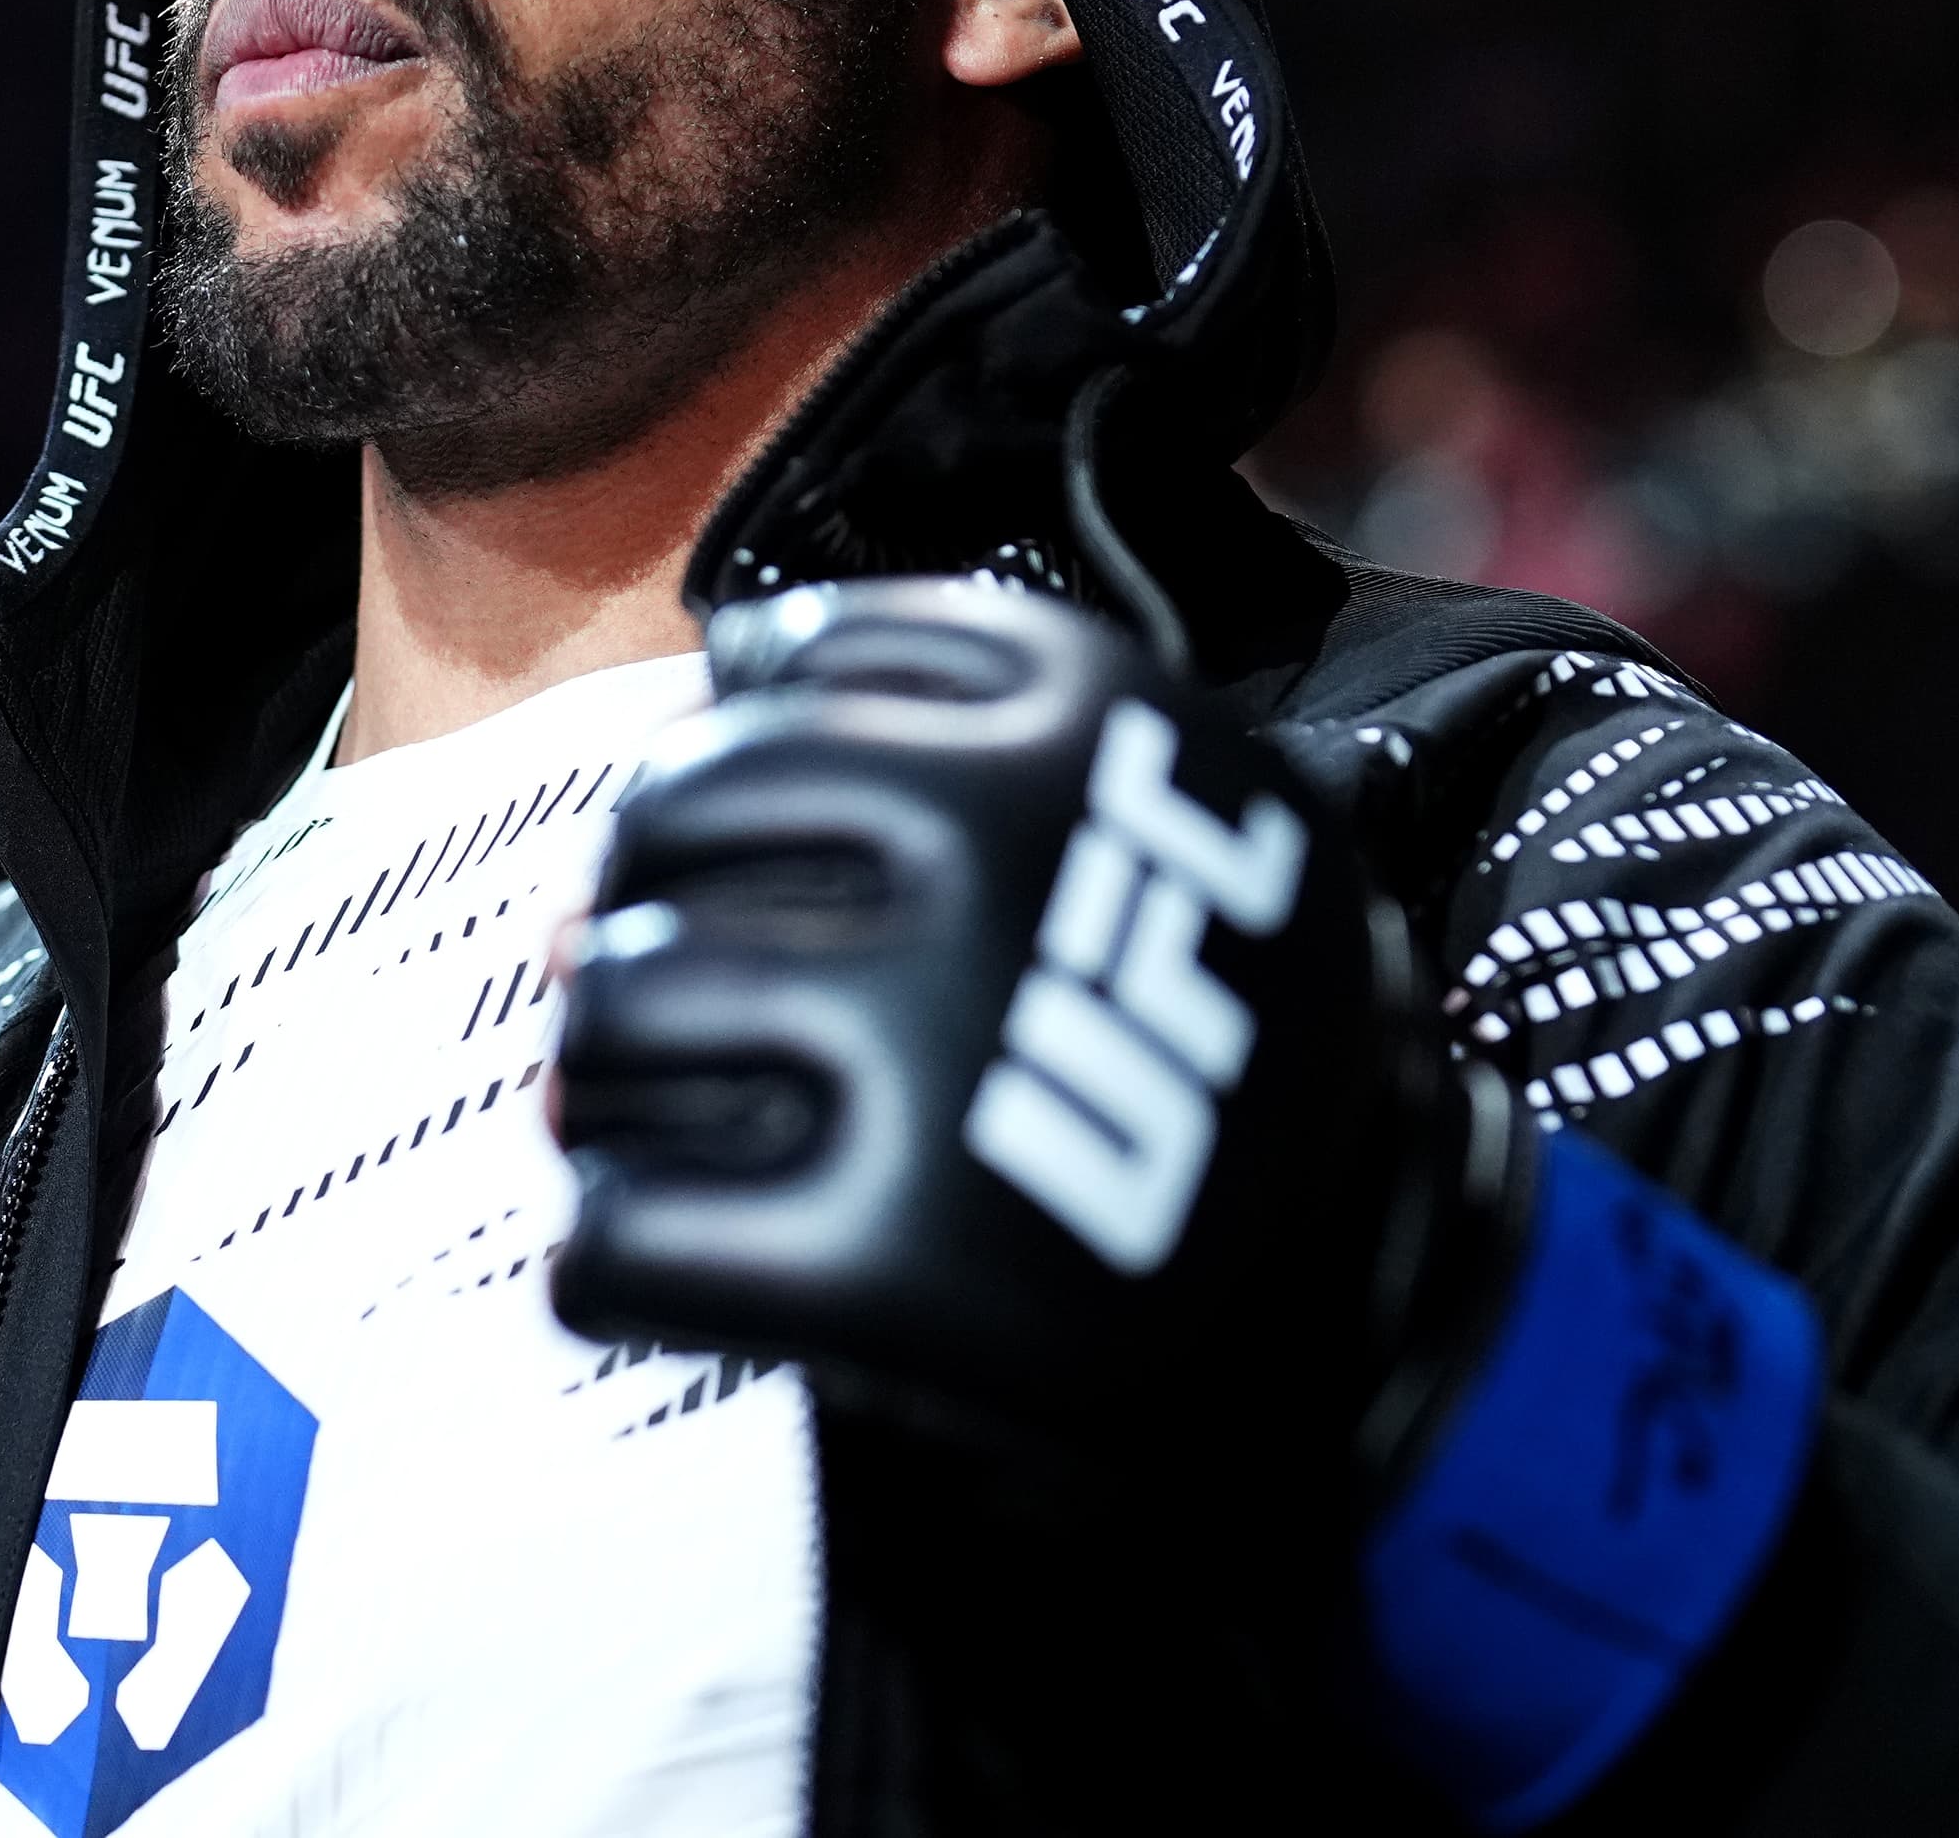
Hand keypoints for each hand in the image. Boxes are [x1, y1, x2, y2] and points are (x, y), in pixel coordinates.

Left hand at [549, 579, 1475, 1447]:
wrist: (1382, 1297)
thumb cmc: (1221, 1049)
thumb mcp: (1159, 818)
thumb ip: (920, 776)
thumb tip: (576, 900)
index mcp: (1079, 709)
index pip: (781, 661)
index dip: (740, 767)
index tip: (771, 856)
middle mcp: (998, 847)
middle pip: (674, 819)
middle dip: (650, 912)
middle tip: (690, 1004)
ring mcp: (939, 1046)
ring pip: (618, 1010)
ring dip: (610, 1080)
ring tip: (678, 1128)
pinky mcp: (891, 1262)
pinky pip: (622, 1234)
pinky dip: (616, 1256)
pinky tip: (677, 1262)